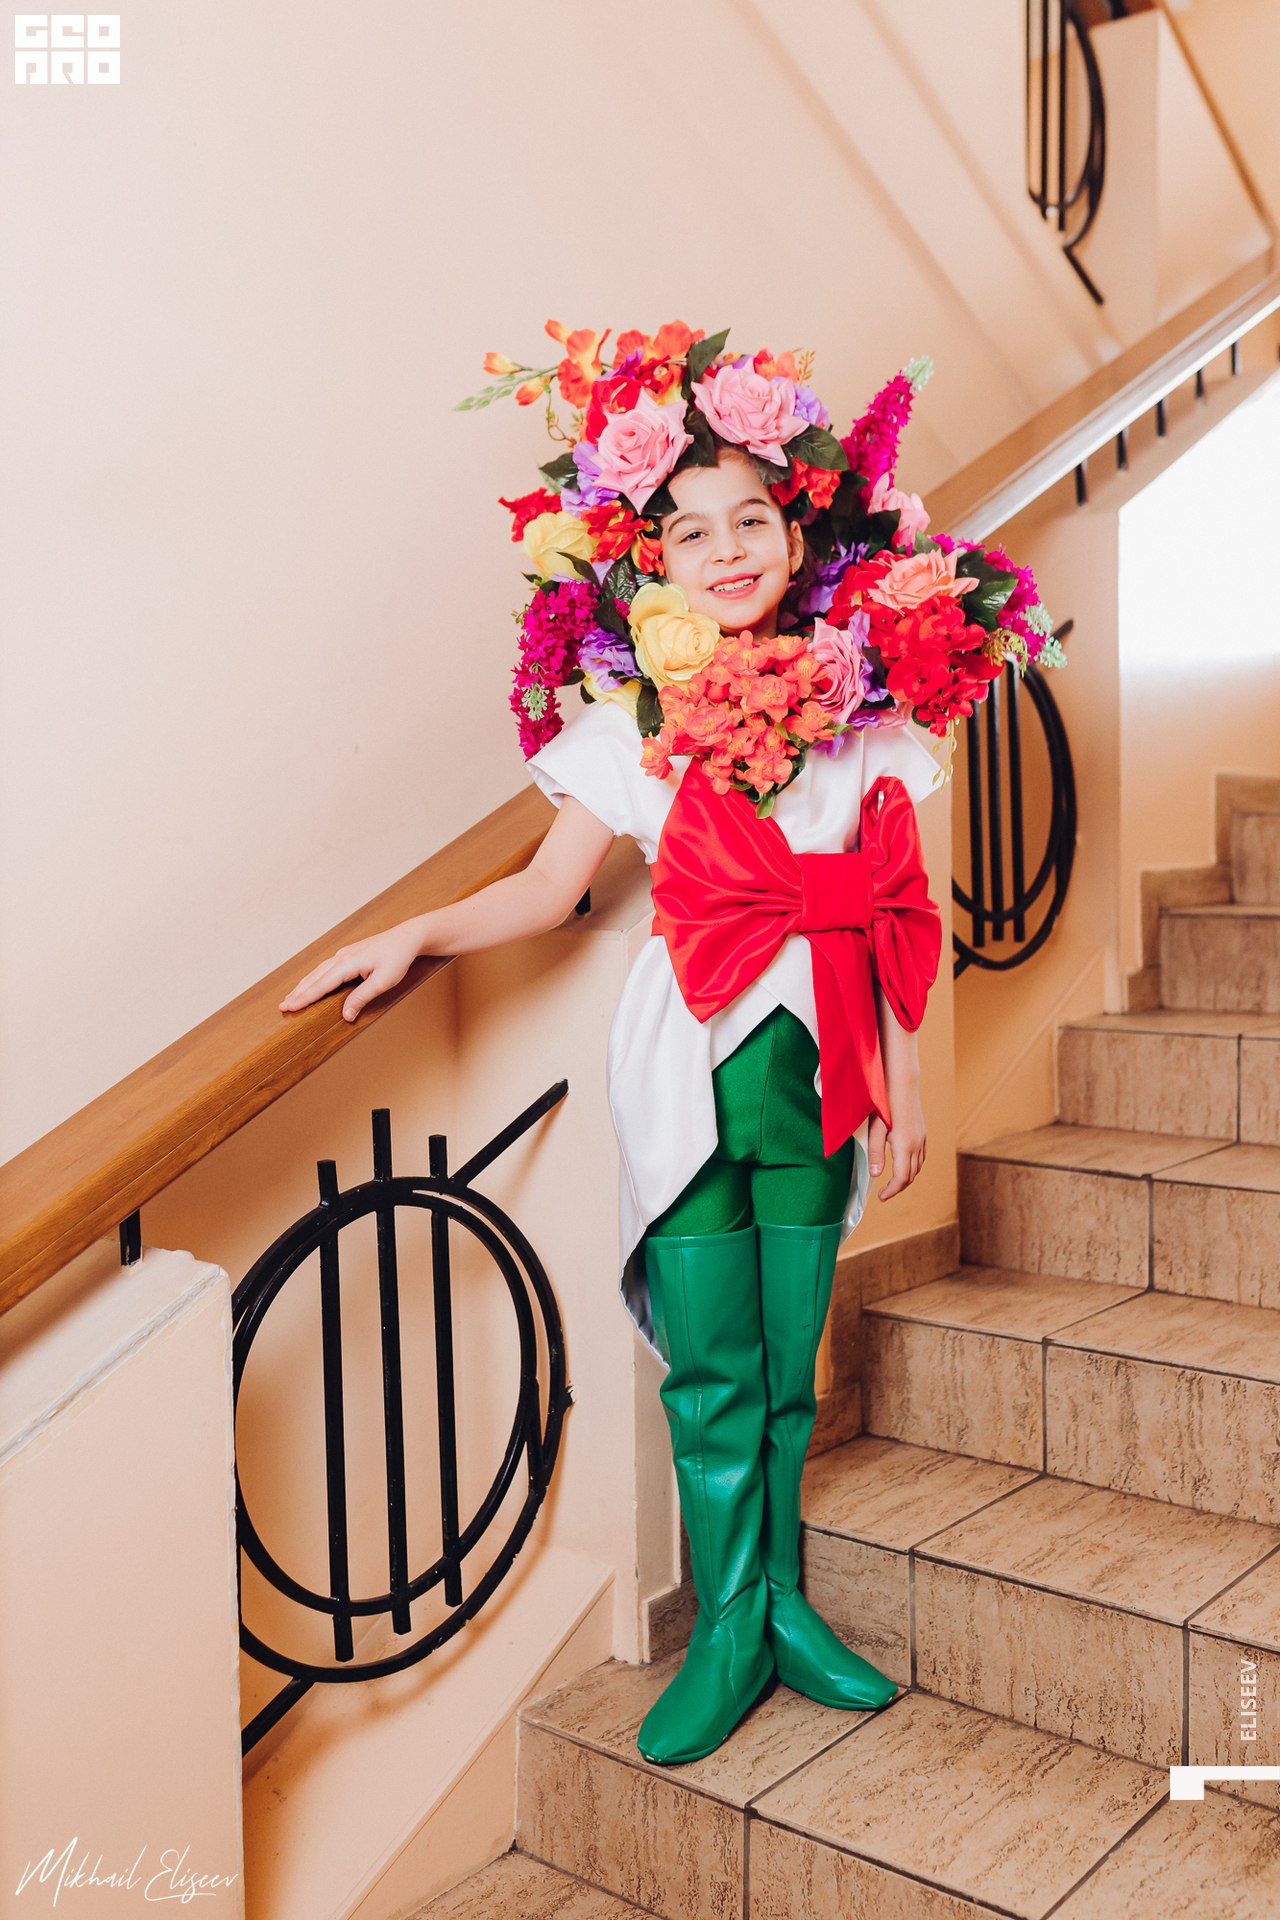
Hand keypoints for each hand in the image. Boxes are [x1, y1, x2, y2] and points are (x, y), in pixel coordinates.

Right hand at [279, 922, 424, 1023]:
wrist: (407, 938)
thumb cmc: (397, 958)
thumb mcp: (383, 982)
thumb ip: (362, 998)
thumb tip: (346, 1016)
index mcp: (347, 963)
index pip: (321, 985)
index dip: (304, 998)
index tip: (289, 1007)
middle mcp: (341, 957)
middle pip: (314, 978)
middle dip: (298, 993)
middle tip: (282, 1006)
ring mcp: (343, 954)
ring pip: (317, 972)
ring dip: (304, 985)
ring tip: (291, 997)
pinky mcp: (348, 954)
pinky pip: (325, 968)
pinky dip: (314, 978)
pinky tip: (311, 983)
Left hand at [868, 1093, 926, 1200]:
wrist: (902, 1083)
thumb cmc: (885, 1103)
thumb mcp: (875, 1129)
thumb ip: (875, 1153)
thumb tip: (875, 1175)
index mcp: (905, 1146)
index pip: (902, 1178)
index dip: (892, 1191)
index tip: (881, 1197)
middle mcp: (917, 1144)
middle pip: (911, 1176)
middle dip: (898, 1187)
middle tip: (884, 1193)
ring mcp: (922, 1138)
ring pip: (918, 1167)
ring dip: (906, 1178)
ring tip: (892, 1182)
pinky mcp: (922, 1133)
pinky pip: (921, 1157)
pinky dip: (913, 1167)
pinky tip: (904, 1165)